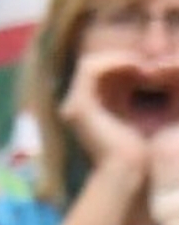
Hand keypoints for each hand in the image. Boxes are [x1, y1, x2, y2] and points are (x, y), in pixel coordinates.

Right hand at [58, 49, 154, 185]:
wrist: (130, 167)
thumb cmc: (140, 146)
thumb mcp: (141, 111)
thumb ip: (137, 90)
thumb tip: (150, 67)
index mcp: (91, 109)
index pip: (100, 72)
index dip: (124, 62)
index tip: (151, 66)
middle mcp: (77, 107)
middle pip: (94, 65)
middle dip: (122, 57)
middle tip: (149, 61)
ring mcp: (73, 107)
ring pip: (89, 63)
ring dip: (119, 57)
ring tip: (143, 63)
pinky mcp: (79, 106)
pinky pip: (90, 69)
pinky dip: (114, 61)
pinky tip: (137, 66)